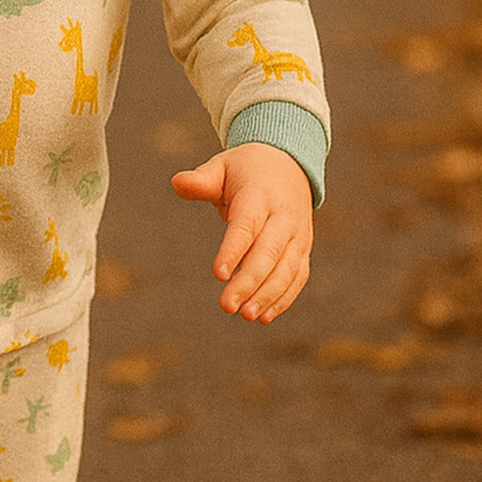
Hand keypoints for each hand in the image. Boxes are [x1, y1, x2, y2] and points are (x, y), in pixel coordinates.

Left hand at [170, 142, 312, 323]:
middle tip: (226, 306)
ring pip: (286, 269)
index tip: (218, 274)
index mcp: (260, 195)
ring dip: (267, 295)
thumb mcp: (222, 166)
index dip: (233, 250)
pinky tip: (264, 317)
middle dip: (249, 282)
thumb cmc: (245, 169)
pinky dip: (283, 298)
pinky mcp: (303, 249)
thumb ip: (201, 180)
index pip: (247, 226)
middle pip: (268, 253)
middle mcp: (283, 217)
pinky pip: (297, 276)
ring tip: (245, 316)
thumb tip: (177, 182)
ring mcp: (297, 235)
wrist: (289, 164)